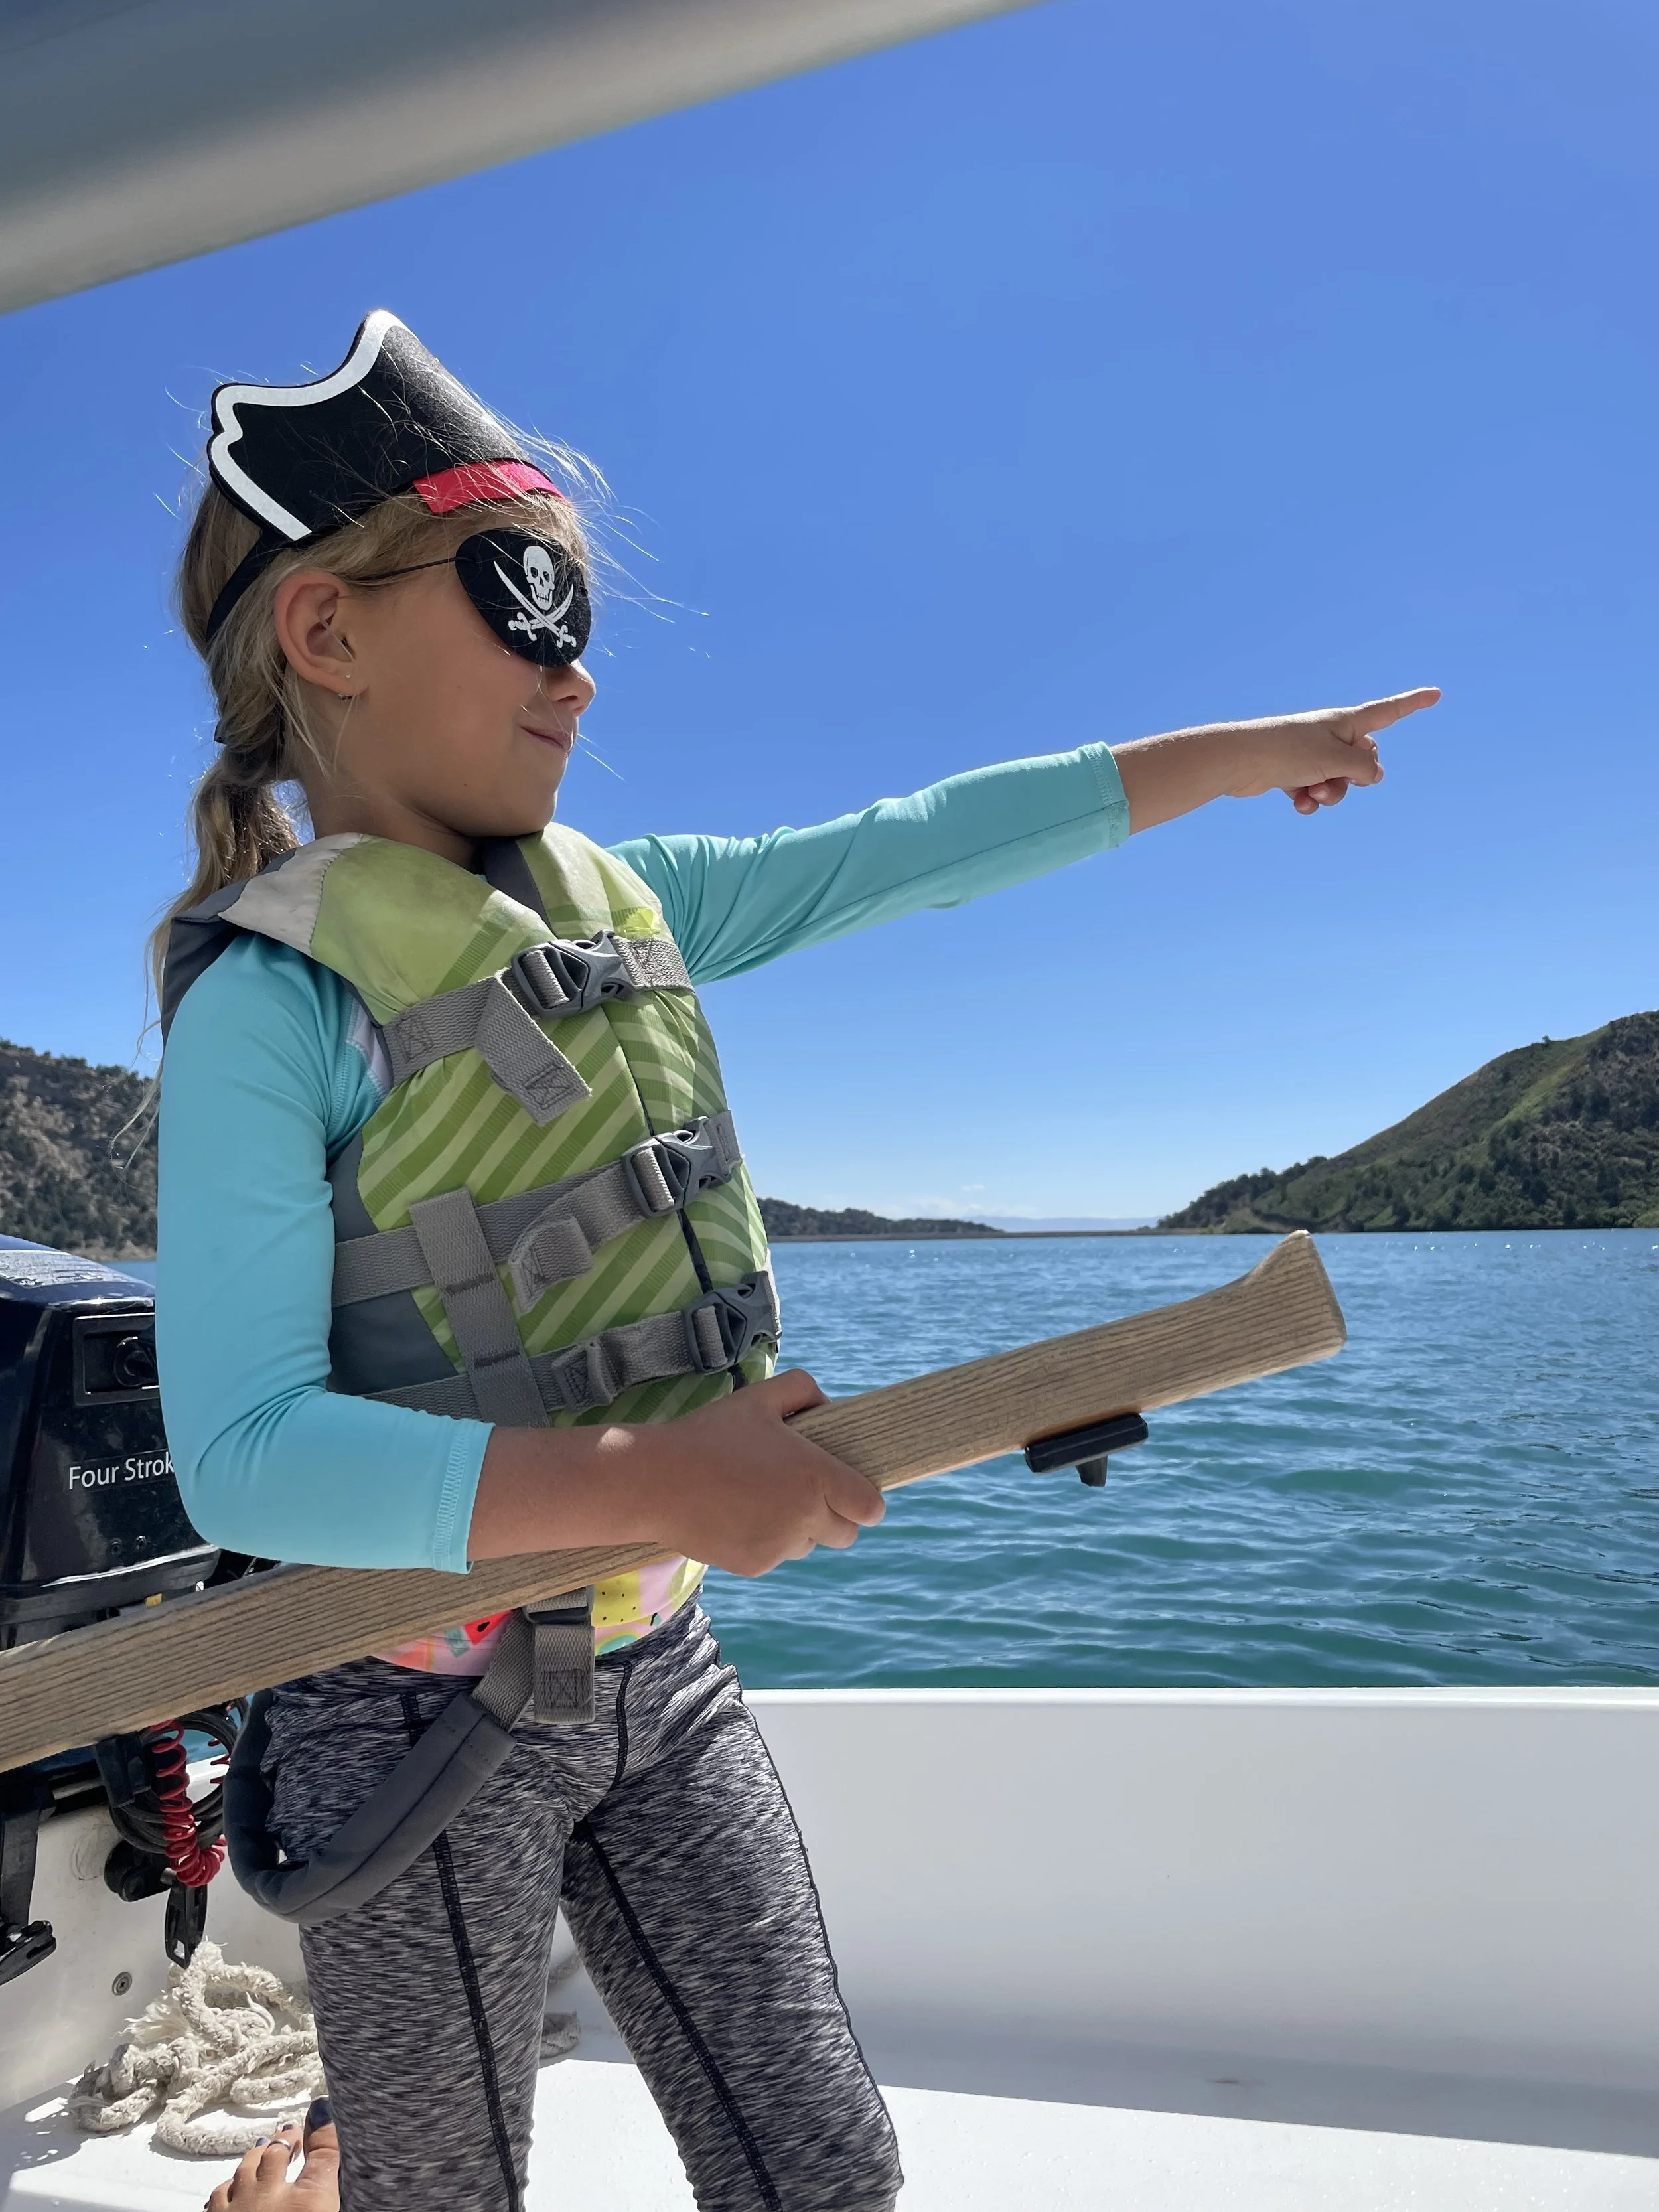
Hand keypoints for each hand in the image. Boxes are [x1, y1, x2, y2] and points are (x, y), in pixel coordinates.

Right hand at [633, 1369, 885, 1576]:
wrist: (655, 1481)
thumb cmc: (710, 1435)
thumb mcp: (759, 1396)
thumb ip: (803, 1390)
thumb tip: (829, 1408)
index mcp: (815, 1477)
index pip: (871, 1507)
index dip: (866, 1499)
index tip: (850, 1489)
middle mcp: (804, 1518)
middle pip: (846, 1533)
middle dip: (836, 1515)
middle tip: (806, 1492)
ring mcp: (779, 1547)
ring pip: (808, 1545)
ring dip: (799, 1528)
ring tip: (762, 1498)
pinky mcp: (754, 1565)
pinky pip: (775, 1556)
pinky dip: (766, 1541)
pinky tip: (737, 1514)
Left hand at [1225, 688, 1440, 813]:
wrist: (1240, 760)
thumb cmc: (1289, 751)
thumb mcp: (1337, 759)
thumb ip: (1364, 767)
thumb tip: (1374, 775)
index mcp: (1346, 722)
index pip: (1389, 711)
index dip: (1413, 703)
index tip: (1436, 693)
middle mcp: (1332, 734)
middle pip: (1364, 759)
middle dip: (1356, 776)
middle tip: (1335, 776)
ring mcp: (1313, 754)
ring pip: (1340, 781)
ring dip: (1332, 793)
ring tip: (1314, 792)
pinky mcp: (1294, 772)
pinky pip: (1315, 791)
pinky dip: (1311, 800)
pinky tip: (1299, 802)